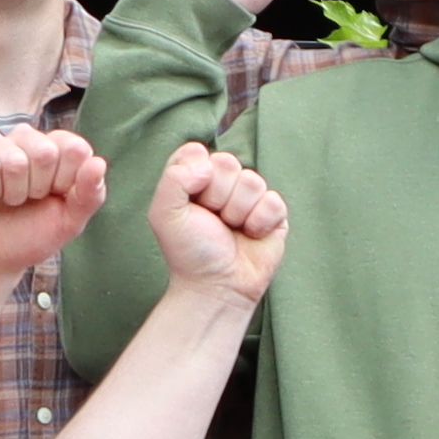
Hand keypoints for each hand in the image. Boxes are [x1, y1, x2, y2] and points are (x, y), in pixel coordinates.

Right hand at [0, 121, 109, 284]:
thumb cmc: (33, 235)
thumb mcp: (70, 221)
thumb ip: (90, 194)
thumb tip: (98, 162)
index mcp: (57, 148)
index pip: (74, 148)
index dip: (66, 181)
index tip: (55, 196)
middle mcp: (26, 139)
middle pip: (45, 151)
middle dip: (38, 188)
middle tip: (28, 200)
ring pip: (14, 160)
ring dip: (13, 193)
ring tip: (7, 200)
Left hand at [148, 139, 289, 303]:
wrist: (216, 286)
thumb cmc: (189, 252)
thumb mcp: (164, 214)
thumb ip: (173, 179)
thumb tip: (207, 165)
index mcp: (194, 177)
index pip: (197, 151)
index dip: (193, 175)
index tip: (190, 201)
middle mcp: (223, 183)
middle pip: (227, 162)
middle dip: (216, 195)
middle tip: (212, 219)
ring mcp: (250, 197)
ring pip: (252, 181)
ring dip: (237, 212)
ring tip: (230, 229)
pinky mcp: (274, 213)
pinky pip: (273, 201)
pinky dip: (259, 222)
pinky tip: (251, 235)